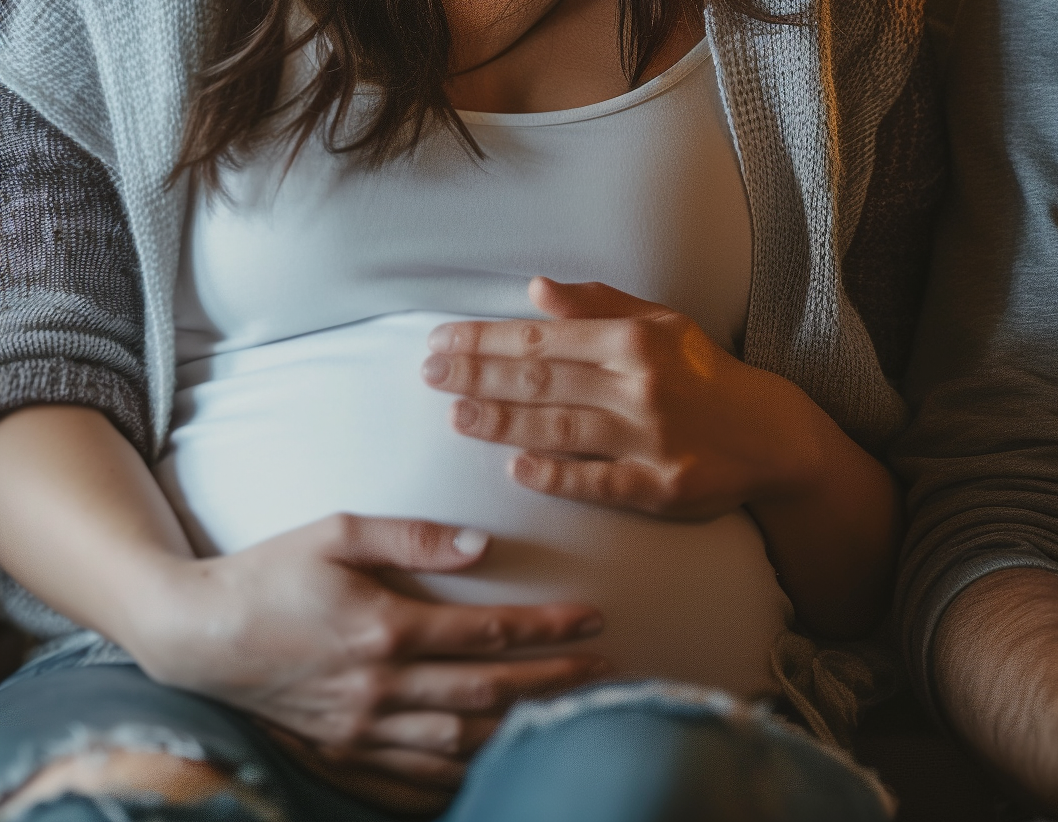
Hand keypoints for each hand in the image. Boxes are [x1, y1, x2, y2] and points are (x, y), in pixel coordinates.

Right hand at [125, 514, 606, 799]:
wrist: (196, 635)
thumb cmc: (271, 572)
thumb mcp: (339, 532)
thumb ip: (413, 537)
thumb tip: (481, 544)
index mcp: (386, 628)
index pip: (489, 632)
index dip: (548, 627)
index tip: (594, 619)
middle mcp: (378, 688)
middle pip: (487, 693)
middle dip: (553, 683)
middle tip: (605, 671)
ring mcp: (358, 730)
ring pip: (457, 743)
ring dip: (517, 733)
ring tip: (566, 720)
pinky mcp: (338, 753)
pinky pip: (408, 781)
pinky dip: (455, 778)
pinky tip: (490, 768)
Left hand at [424, 278, 826, 519]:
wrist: (768, 432)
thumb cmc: (704, 373)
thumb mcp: (662, 323)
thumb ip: (598, 305)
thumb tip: (536, 288)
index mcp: (636, 340)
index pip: (544, 338)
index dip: (486, 339)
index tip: (441, 340)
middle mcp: (640, 385)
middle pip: (542, 380)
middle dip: (478, 375)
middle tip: (427, 373)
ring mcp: (649, 438)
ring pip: (559, 429)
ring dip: (501, 422)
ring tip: (455, 416)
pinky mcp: (659, 486)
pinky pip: (596, 482)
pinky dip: (554, 475)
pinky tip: (514, 469)